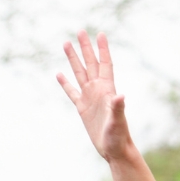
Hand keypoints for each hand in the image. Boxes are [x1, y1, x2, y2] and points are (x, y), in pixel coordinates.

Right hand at [57, 31, 132, 162]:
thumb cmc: (119, 137)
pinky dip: (65, 83)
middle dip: (86, 48)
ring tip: (66, 43)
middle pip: (91, 64)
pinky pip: (72, 92)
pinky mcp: (83, 109)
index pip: (105, 64)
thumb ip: (118, 107)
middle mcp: (98, 91)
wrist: (114, 150)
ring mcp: (90, 98)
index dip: (103, 49)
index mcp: (107, 90)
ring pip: (80, 74)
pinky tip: (59, 74)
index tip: (101, 34)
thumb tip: (120, 96)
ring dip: (74, 59)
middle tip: (80, 30)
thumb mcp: (118, 121)